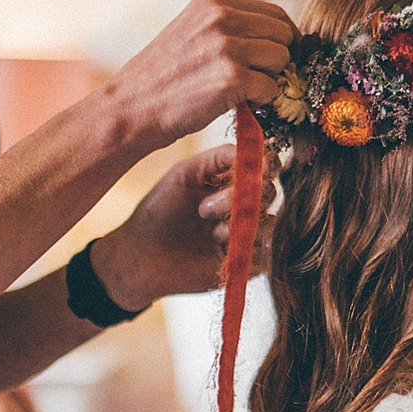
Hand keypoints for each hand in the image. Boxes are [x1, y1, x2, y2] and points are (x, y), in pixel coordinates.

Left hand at [91, 142, 277, 311]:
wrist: (141, 257)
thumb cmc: (158, 212)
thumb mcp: (185, 173)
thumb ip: (219, 157)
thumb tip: (254, 150)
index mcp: (231, 179)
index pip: (266, 165)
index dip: (264, 164)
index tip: (250, 169)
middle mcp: (244, 204)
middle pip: (270, 191)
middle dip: (238, 197)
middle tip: (203, 209)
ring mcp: (247, 233)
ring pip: (271, 222)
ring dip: (240, 224)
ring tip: (210, 233)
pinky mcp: (248, 262)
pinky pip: (267, 252)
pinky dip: (246, 246)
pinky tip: (220, 249)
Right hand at [109, 0, 294, 149]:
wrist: (130, 107)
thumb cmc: (163, 77)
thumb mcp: (193, 31)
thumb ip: (229, 24)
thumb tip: (280, 33)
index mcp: (214, 1)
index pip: (275, 13)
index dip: (283, 39)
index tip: (275, 59)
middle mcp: (222, 16)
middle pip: (284, 35)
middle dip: (278, 60)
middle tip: (258, 79)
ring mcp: (227, 46)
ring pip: (282, 60)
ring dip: (270, 80)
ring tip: (243, 91)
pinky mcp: (232, 78)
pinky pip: (271, 89)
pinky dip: (261, 102)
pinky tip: (237, 104)